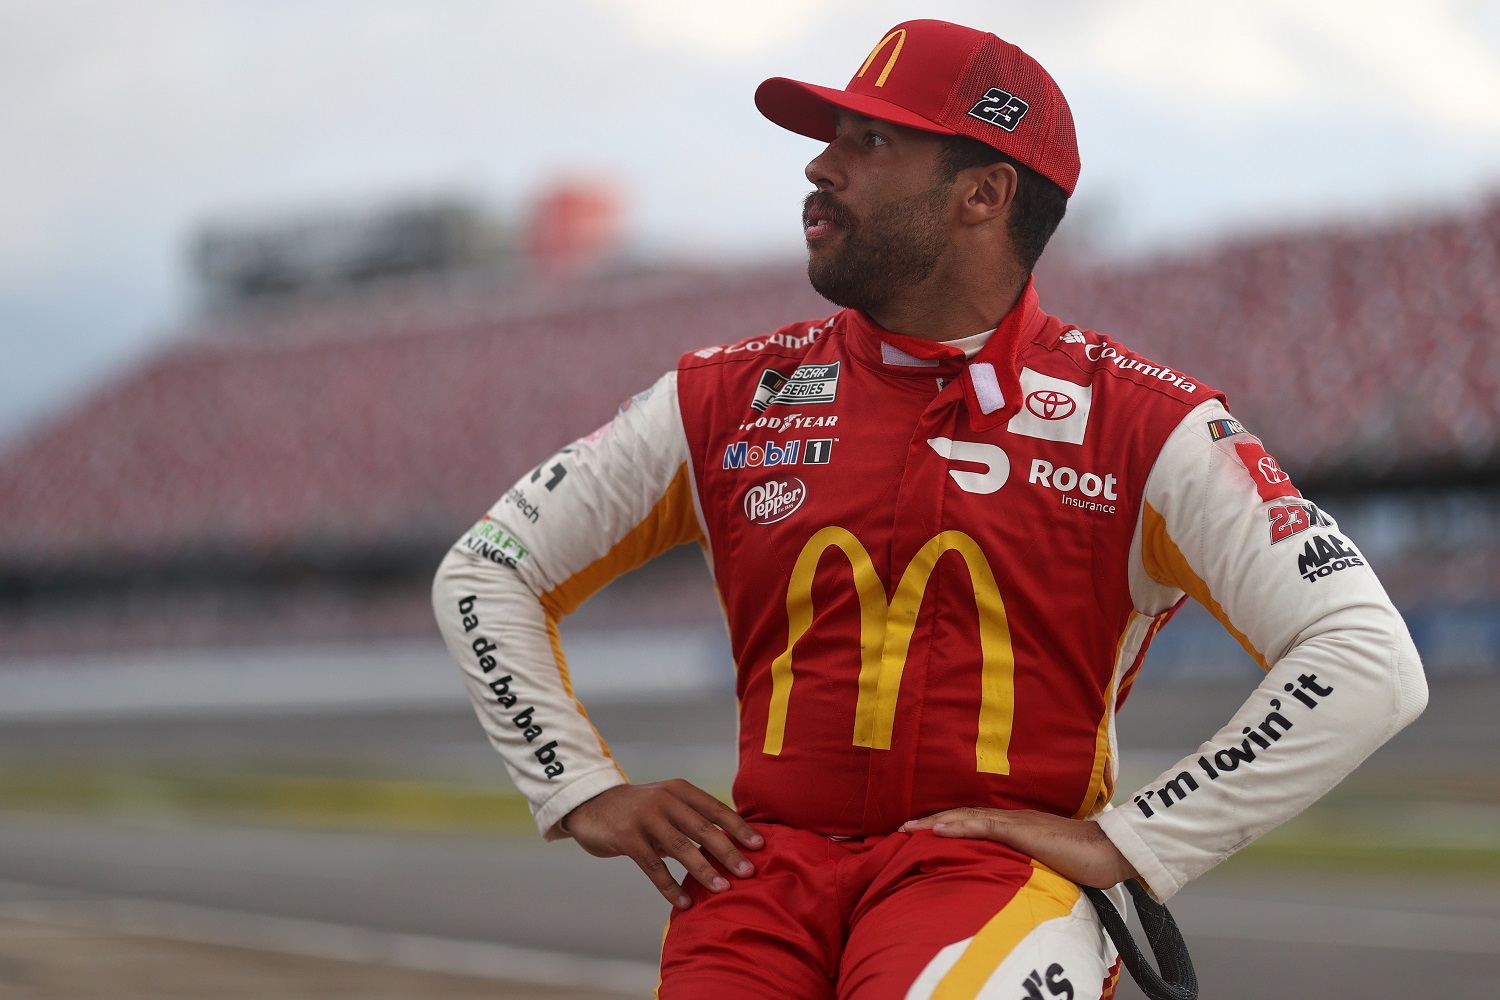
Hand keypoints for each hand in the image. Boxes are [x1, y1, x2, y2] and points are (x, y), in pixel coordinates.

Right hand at [560, 780, 763, 908]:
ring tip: (722, 889)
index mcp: (680, 790)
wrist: (592, 805)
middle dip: (728, 851)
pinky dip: (670, 887)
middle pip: (703, 828)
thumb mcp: (667, 803)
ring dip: (704, 870)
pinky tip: (684, 903)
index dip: (739, 827)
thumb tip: (731, 843)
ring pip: (681, 847)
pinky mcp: (627, 837)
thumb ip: (693, 818)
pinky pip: (654, 866)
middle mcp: (665, 800)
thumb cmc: (639, 809)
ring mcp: (645, 818)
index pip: (716, 809)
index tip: (759, 846)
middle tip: (748, 871)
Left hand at [901, 807, 1136, 888]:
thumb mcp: (1044, 862)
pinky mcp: (1024, 831)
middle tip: (898, 830)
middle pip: (961, 817)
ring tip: (907, 829)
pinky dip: (959, 827)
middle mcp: (1010, 819)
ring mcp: (1016, 823)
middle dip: (928, 821)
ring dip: (934, 822)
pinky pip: (986, 827)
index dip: (942, 825)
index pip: (970, 823)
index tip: (916, 834)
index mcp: (1014, 826)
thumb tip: (1005, 873)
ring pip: (966, 818)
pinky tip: (939, 830)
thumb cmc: (1083, 860)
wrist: (1111, 851)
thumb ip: (1023, 861)